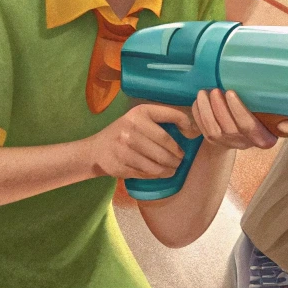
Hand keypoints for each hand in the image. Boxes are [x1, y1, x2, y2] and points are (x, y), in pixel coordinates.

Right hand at [84, 104, 199, 179]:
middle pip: (165, 144)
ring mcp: (124, 147)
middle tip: (181, 159)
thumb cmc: (125, 132)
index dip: (185, 123)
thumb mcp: (140, 118)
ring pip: (157, 162)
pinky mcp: (121, 165)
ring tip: (174, 168)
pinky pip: (147, 172)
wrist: (97, 149)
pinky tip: (161, 172)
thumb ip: (162, 119)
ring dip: (170, 167)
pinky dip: (157, 174)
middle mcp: (131, 127)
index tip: (191, 133)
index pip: (170, 116)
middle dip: (177, 155)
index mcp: (140, 112)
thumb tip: (191, 128)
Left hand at [191, 89, 287, 150]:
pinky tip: (199, 100)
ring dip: (206, 111)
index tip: (230, 92)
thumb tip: (287, 127)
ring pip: (213, 131)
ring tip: (204, 93)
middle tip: (215, 90)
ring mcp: (228, 144)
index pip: (249, 127)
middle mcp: (245, 144)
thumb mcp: (276, 116)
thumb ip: (282, 119)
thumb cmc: (265, 114)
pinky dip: (198, 114)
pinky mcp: (213, 142)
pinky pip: (202, 130)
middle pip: (229, 129)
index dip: (238, 110)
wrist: (247, 125)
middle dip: (219, 108)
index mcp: (264, 139)